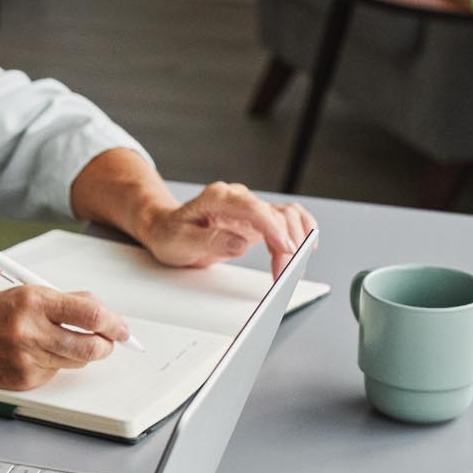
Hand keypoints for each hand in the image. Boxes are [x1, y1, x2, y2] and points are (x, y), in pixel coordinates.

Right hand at [0, 284, 130, 390]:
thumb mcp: (25, 292)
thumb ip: (65, 302)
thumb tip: (101, 314)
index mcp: (33, 301)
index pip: (90, 314)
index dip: (114, 323)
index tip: (121, 328)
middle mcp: (30, 331)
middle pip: (92, 346)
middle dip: (107, 344)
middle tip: (108, 339)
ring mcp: (26, 358)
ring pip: (77, 362)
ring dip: (80, 353)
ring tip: (61, 340)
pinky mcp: (22, 379)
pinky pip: (54, 373)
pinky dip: (53, 363)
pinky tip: (33, 353)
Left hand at [137, 181, 315, 275]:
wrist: (167, 229)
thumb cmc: (171, 234)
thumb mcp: (180, 241)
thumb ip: (210, 241)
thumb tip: (240, 243)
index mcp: (218, 197)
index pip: (254, 208)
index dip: (273, 229)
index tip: (285, 250)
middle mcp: (238, 198)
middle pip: (275, 215)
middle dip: (287, 246)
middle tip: (285, 274)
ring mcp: (251, 207)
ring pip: (287, 216)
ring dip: (298, 241)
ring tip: (293, 268)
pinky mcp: (259, 219)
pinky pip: (289, 218)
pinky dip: (302, 231)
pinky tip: (306, 248)